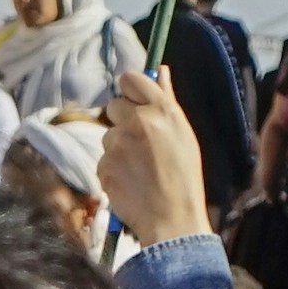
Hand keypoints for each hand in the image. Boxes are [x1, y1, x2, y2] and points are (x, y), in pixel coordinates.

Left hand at [100, 72, 214, 245]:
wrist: (173, 218)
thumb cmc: (183, 176)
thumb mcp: (182, 133)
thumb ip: (166, 99)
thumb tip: (160, 70)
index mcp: (161, 110)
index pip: (131, 79)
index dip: (129, 90)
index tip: (133, 101)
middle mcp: (138, 121)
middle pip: (114, 105)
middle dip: (123, 121)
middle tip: (140, 142)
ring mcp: (119, 143)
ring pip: (108, 136)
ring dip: (119, 149)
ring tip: (140, 169)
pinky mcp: (104, 165)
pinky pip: (104, 160)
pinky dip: (113, 170)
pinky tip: (130, 182)